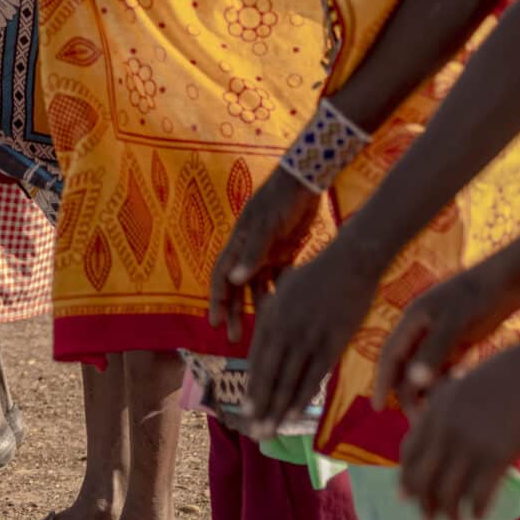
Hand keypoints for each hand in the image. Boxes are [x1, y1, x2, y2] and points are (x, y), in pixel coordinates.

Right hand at [210, 172, 323, 343]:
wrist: (305, 182)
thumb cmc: (281, 200)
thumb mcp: (266, 225)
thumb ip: (252, 252)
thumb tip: (233, 281)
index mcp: (238, 244)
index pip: (222, 277)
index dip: (216, 300)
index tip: (214, 323)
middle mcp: (248, 251)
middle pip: (236, 287)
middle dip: (233, 312)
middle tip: (233, 337)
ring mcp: (266, 252)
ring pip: (256, 287)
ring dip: (256, 308)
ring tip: (258, 332)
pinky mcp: (284, 252)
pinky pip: (277, 279)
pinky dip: (277, 294)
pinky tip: (283, 311)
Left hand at [241, 237, 382, 436]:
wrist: (350, 261)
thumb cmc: (318, 273)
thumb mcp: (286, 288)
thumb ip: (273, 311)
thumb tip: (263, 332)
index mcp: (272, 316)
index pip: (258, 359)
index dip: (253, 386)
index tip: (246, 410)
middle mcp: (285, 328)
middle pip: (270, 374)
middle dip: (261, 406)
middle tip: (253, 432)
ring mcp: (308, 336)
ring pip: (290, 380)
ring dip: (278, 409)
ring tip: (270, 431)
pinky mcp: (332, 341)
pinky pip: (315, 375)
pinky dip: (303, 396)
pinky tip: (295, 414)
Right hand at [377, 260, 519, 412]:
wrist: (510, 278)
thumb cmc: (478, 296)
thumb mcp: (454, 323)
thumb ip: (433, 353)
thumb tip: (412, 383)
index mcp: (412, 320)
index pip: (389, 356)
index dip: (381, 382)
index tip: (377, 407)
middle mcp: (422, 328)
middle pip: (407, 367)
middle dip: (408, 394)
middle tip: (419, 422)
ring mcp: (442, 334)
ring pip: (427, 369)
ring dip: (428, 391)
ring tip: (435, 417)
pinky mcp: (461, 340)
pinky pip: (447, 367)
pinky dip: (447, 383)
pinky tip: (456, 397)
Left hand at [398, 341, 519, 519]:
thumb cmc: (502, 372)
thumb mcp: (460, 385)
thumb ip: (444, 409)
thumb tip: (436, 431)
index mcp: (434, 411)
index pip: (410, 452)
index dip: (406, 478)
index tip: (405, 495)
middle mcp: (445, 431)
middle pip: (424, 477)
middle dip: (423, 502)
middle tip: (427, 519)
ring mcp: (470, 444)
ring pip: (449, 491)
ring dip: (448, 512)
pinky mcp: (498, 456)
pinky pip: (480, 493)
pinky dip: (476, 509)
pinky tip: (477, 517)